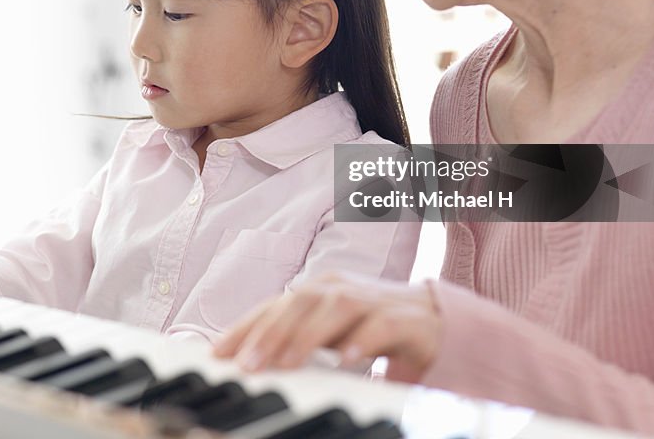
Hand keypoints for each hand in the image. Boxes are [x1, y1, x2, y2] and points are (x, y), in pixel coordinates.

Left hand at [213, 272, 441, 382]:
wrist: (435, 321)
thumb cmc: (371, 327)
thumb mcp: (326, 334)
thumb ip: (293, 340)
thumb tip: (247, 358)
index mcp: (318, 291)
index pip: (274, 306)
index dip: (245, 327)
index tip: (218, 354)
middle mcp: (341, 289)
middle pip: (300, 302)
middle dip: (270, 333)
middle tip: (247, 365)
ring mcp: (373, 300)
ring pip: (336, 308)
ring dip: (309, 336)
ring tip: (288, 364)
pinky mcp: (406, 319)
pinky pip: (382, 325)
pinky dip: (362, 341)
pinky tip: (346, 360)